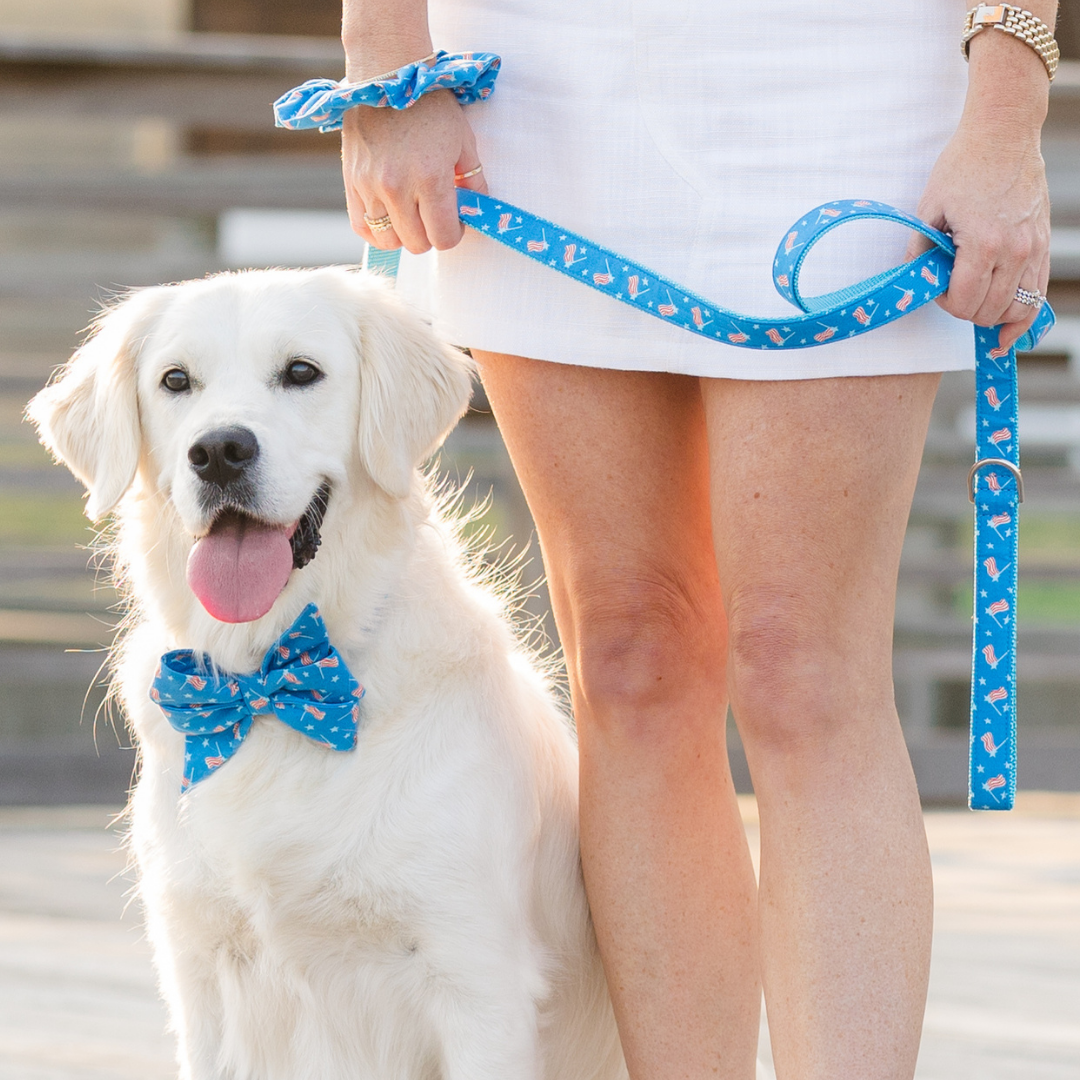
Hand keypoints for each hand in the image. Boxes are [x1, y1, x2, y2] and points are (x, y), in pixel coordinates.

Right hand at [341, 90, 487, 253]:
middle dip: (430, 235)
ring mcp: (370, 186)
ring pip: (389, 241)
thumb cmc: (430, 105)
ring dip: (403, 234)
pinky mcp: (351, 181)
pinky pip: (361, 226)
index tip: (454, 220)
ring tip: (410, 214)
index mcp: (430, 179)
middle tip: (433, 214)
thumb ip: (473, 181)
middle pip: (417, 244)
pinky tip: (388, 218)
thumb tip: (476, 210)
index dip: (453, 234)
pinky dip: (376, 230)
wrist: (387, 74)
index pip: (443, 238)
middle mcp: (397, 187)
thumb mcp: (463, 140)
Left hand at [907, 118, 1049, 349]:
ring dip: (992, 315)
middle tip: (952, 290)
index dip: (945, 305)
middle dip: (965, 311)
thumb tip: (915, 280)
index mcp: (982, 244)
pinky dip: (1023, 314)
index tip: (938, 287)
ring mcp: (1034, 249)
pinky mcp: (1043, 244)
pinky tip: (1007, 329)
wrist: (1004, 134)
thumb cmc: (963, 167)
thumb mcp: (928, 208)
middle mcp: (1014, 251)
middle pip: (988, 312)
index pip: (963, 304)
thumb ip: (920, 250)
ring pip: (1017, 310)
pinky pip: (1037, 294)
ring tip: (976, 305)